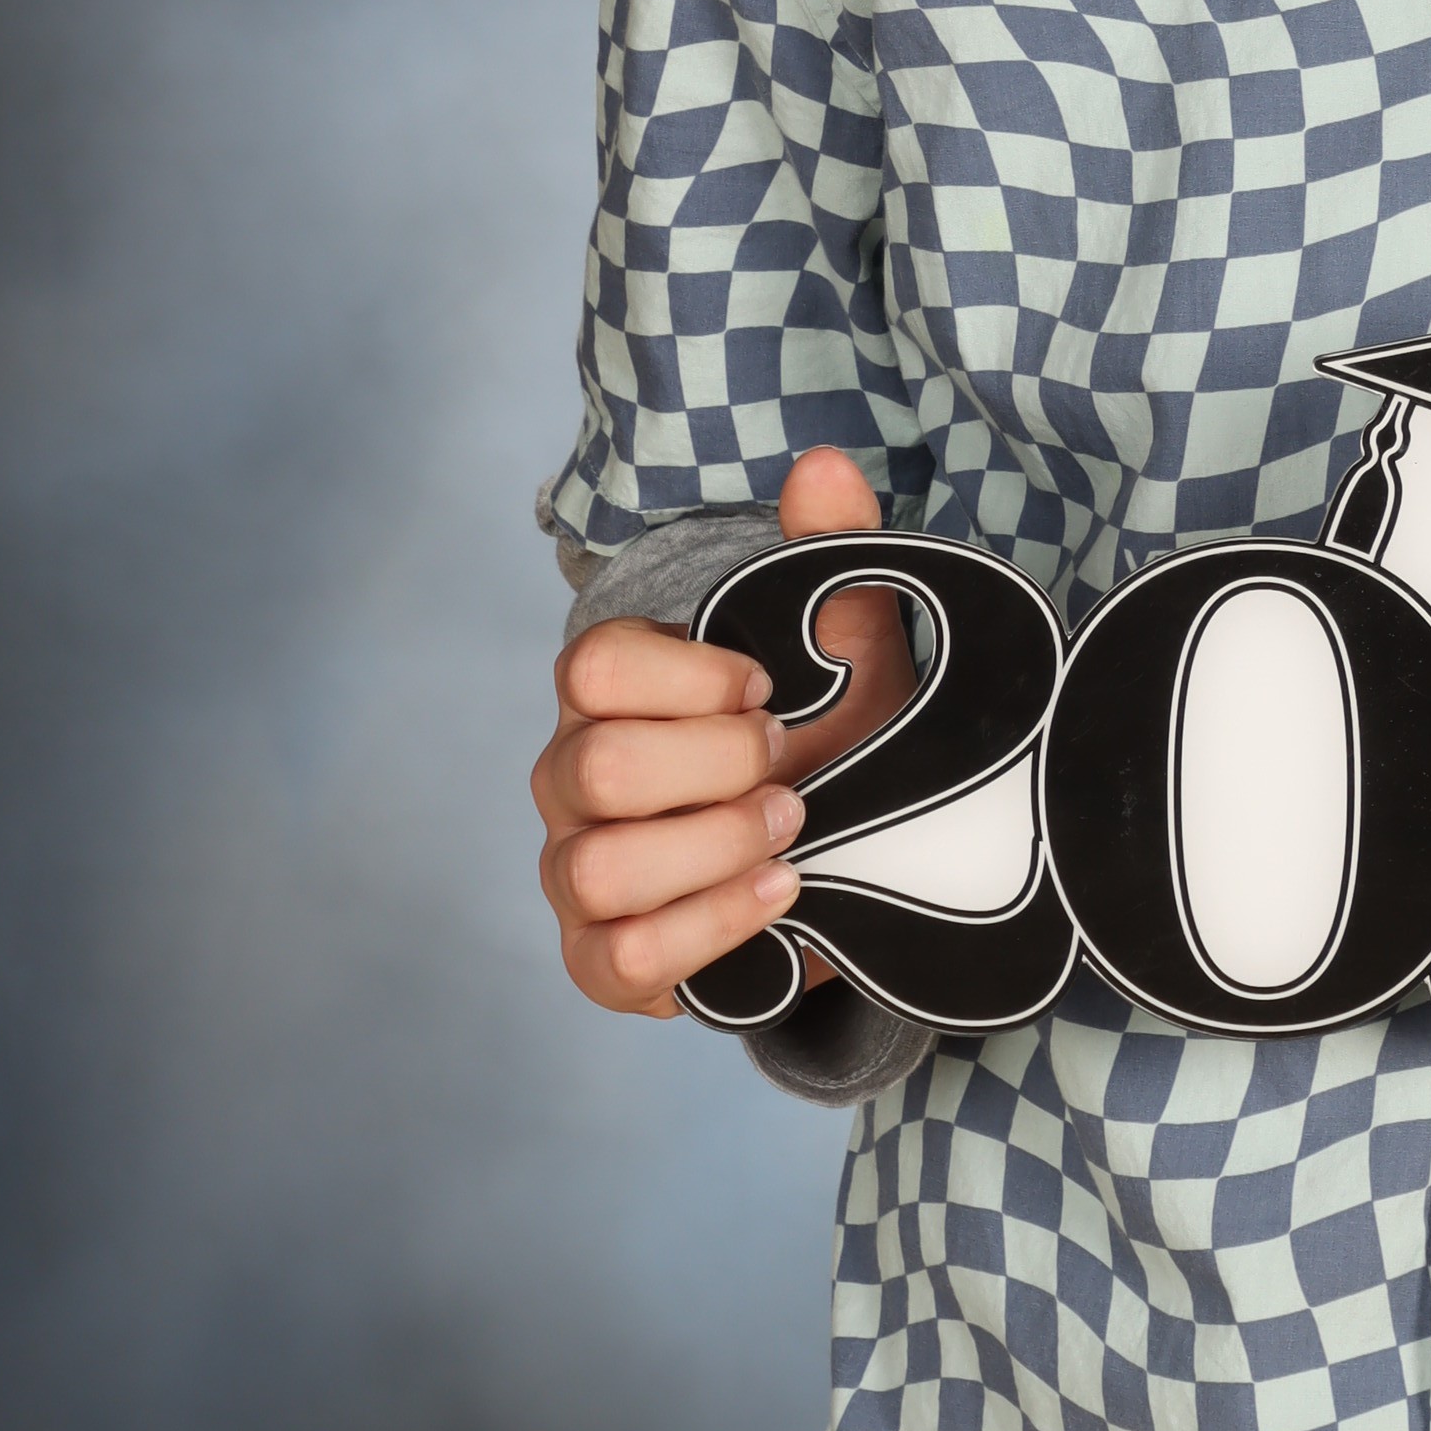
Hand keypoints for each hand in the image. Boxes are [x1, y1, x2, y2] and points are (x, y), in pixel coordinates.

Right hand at [534, 451, 919, 1017]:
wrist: (858, 863)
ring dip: (716, 848)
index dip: (689, 675)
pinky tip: (780, 894)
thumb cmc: (833, 745)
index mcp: (611, 697)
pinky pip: (621, 960)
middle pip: (595, 767)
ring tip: (795, 833)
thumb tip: (823, 468)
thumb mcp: (854, 652)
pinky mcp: (604, 962)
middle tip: (791, 766)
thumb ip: (839, 553)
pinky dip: (711, 926)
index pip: (591, 667)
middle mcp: (572, 780)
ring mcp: (578, 875)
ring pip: (600, 868)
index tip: (768, 684)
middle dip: (718, 767)